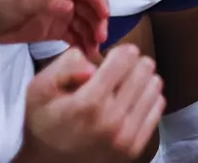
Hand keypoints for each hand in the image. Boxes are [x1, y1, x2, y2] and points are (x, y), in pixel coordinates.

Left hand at [0, 0, 108, 52]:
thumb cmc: (8, 4)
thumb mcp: (27, 1)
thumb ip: (49, 3)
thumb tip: (71, 7)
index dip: (100, 1)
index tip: (105, 16)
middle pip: (91, 9)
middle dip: (98, 23)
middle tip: (100, 39)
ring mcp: (65, 15)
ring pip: (86, 25)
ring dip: (92, 36)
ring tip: (94, 52)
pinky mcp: (59, 30)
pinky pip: (76, 36)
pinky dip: (82, 44)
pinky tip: (86, 54)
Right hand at [23, 45, 164, 159]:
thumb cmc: (45, 121)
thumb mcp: (39, 88)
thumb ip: (65, 66)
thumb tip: (93, 65)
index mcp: (88, 104)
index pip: (125, 59)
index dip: (121, 51)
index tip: (114, 55)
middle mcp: (111, 121)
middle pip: (144, 69)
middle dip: (133, 63)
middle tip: (120, 70)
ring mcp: (125, 137)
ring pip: (154, 86)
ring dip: (143, 79)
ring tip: (126, 84)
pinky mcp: (135, 147)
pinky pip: (158, 107)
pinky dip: (148, 98)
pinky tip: (132, 100)